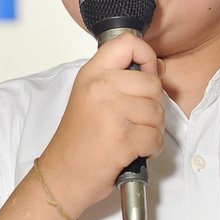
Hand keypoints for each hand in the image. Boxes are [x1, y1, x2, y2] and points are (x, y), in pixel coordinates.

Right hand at [39, 33, 164, 216]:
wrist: (61, 176)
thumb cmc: (79, 141)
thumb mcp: (92, 97)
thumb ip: (123, 79)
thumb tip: (158, 67)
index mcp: (92, 73)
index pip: (128, 43)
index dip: (147, 57)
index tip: (144, 74)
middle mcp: (99, 87)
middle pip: (153, 82)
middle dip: (153, 106)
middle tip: (134, 120)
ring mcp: (110, 112)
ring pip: (158, 112)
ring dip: (152, 129)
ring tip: (131, 137)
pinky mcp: (122, 138)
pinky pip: (156, 137)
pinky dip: (151, 149)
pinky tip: (133, 152)